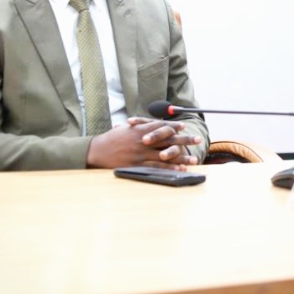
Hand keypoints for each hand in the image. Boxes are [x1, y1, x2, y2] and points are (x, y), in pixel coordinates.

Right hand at [86, 118, 201, 169]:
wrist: (96, 151)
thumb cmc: (110, 140)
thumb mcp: (124, 129)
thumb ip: (137, 126)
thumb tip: (144, 123)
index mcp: (141, 130)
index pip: (161, 126)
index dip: (173, 126)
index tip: (183, 127)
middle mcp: (144, 140)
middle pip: (168, 140)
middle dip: (184, 140)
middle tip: (198, 139)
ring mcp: (141, 153)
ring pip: (166, 155)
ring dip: (181, 158)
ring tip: (194, 160)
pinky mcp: (138, 165)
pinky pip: (157, 167)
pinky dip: (169, 168)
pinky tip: (179, 170)